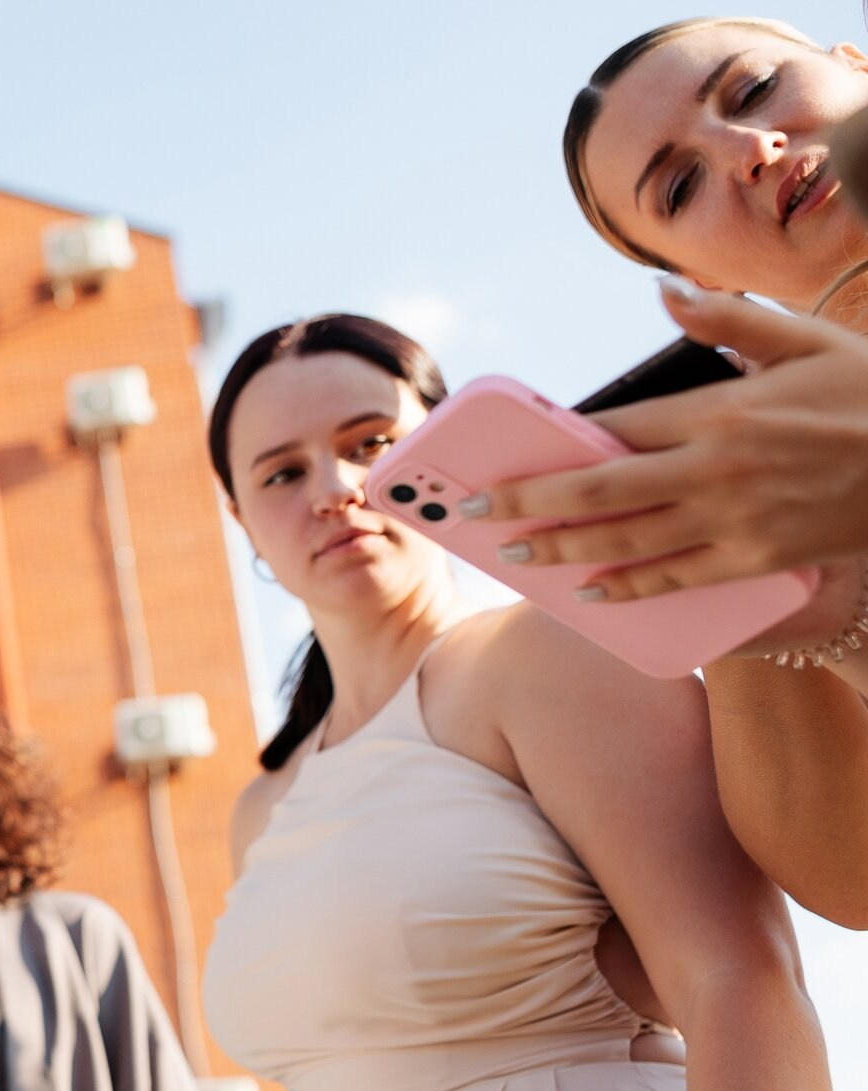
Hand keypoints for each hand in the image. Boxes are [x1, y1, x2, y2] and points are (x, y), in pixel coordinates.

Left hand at [470, 278, 867, 598]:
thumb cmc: (867, 392)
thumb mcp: (803, 339)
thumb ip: (726, 318)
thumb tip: (662, 287)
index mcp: (720, 411)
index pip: (613, 431)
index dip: (551, 449)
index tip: (500, 460)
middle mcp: (717, 468)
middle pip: (600, 490)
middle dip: (528, 504)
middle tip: (473, 514)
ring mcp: (736, 517)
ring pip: (628, 541)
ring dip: (563, 551)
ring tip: (515, 556)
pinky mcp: (758, 557)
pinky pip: (679, 579)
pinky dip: (630, 589)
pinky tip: (590, 592)